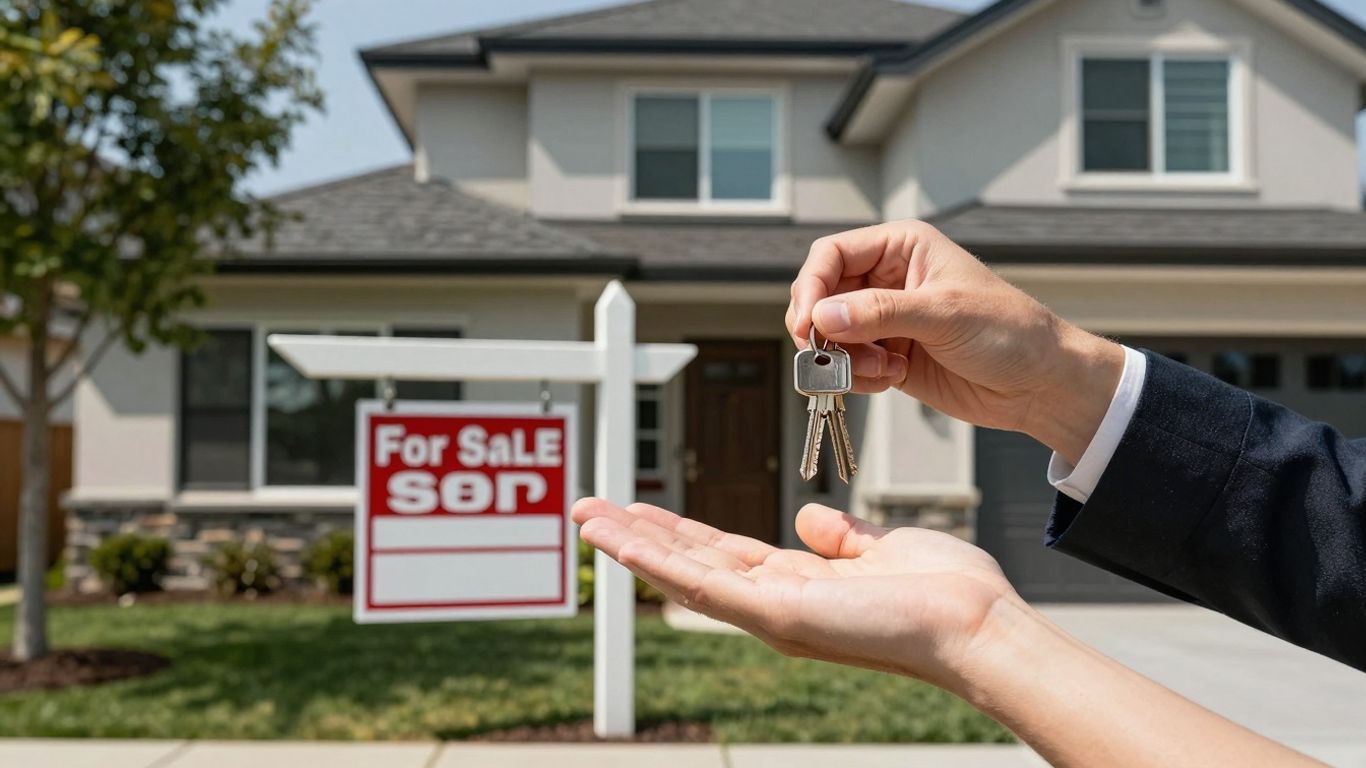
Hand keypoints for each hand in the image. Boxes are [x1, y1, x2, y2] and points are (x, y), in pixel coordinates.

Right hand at [571, 497, 1024, 691]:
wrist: (976, 623)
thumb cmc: (946, 593)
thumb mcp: (882, 549)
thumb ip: (841, 538)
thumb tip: (808, 519)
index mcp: (798, 585)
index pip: (722, 554)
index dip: (677, 530)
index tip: (641, 508)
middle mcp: (775, 604)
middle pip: (690, 564)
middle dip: (639, 536)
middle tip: (591, 511)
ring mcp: (772, 614)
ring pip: (684, 576)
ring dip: (633, 546)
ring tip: (588, 519)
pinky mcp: (778, 617)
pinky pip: (706, 587)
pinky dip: (660, 563)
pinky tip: (625, 541)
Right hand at [785, 221, 1123, 463]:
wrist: (1040, 385)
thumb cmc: (1010, 332)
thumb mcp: (944, 314)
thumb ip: (880, 313)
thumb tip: (822, 317)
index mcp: (902, 248)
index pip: (832, 255)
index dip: (812, 287)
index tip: (809, 323)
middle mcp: (887, 280)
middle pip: (820, 296)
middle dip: (823, 330)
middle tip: (831, 356)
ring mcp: (885, 320)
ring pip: (828, 336)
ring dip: (842, 359)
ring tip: (881, 370)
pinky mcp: (886, 356)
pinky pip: (846, 365)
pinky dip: (856, 378)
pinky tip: (890, 379)